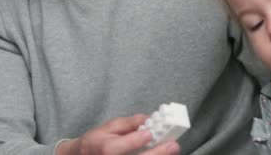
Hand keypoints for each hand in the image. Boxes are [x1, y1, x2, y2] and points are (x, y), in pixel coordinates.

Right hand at [56, 114, 180, 154]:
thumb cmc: (97, 141)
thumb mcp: (110, 126)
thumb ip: (130, 123)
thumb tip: (150, 118)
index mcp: (106, 148)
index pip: (122, 146)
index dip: (136, 140)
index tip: (150, 133)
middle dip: (157, 153)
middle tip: (173, 145)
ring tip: (171, 150)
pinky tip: (162, 154)